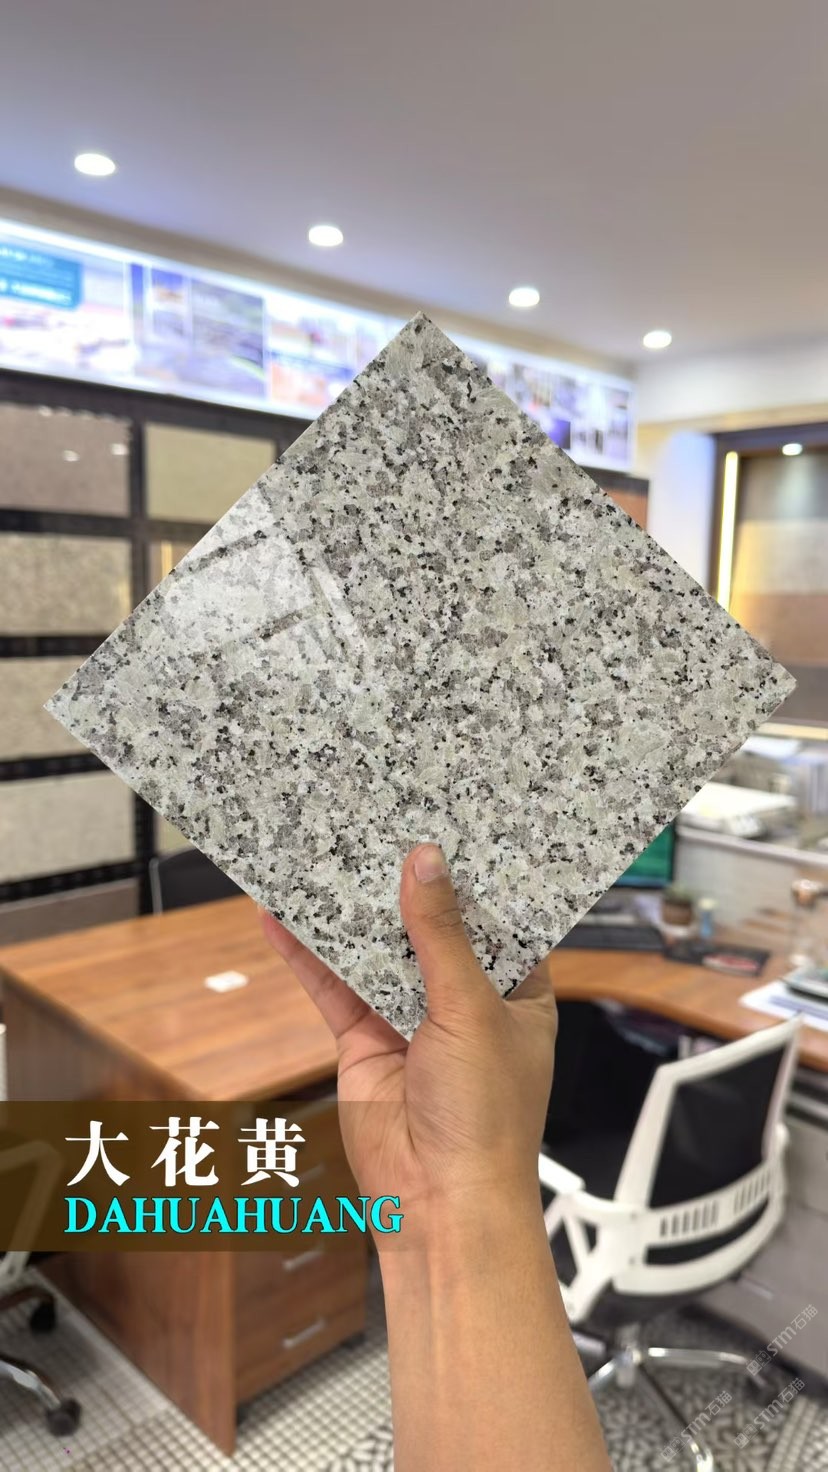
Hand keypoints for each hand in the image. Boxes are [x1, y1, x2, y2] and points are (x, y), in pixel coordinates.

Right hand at [261, 842, 557, 1248]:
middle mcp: (463, 1003)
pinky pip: (332, 988)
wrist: (439, 1202)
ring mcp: (410, 1021)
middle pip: (428, 929)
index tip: (445, 828)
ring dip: (349, 914)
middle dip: (402, 888)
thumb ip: (441, 937)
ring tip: (322, 857)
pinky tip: (281, 918)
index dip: (471, 879)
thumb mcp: (471, 1010)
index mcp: (516, 993)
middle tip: (373, 829)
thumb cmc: (486, 1120)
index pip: (495, 920)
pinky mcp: (364, 1041)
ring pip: (374, 953)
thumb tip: (425, 867)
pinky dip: (307, 955)